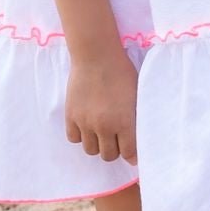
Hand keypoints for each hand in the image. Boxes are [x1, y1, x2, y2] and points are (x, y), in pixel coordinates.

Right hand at [65, 49, 138, 164]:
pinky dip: (80, 135)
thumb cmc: (121, 72)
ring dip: (97, 144)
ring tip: (100, 131)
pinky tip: (86, 124)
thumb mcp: (136, 95)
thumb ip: (137, 119)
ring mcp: (85, 122)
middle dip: (114, 149)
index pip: (129, 153)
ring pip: (90, 150)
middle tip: (116, 137)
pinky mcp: (70, 115)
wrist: (96, 55)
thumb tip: (138, 141)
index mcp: (124, 122)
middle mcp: (104, 126)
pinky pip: (74, 138)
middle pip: (108, 155)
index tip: (132, 152)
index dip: (132, 155)